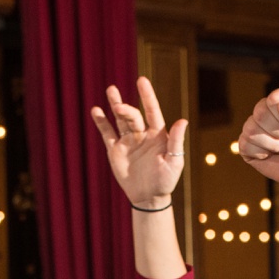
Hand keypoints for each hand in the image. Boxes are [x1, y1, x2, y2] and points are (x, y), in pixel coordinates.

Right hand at [89, 77, 186, 209]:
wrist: (149, 198)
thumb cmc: (166, 180)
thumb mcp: (174, 161)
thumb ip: (176, 141)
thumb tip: (182, 120)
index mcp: (158, 134)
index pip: (152, 111)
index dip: (147, 96)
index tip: (142, 80)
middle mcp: (142, 134)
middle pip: (133, 116)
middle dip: (126, 110)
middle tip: (119, 106)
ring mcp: (128, 141)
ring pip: (120, 120)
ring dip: (115, 106)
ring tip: (111, 90)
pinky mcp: (116, 151)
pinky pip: (108, 133)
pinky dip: (102, 122)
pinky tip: (96, 111)